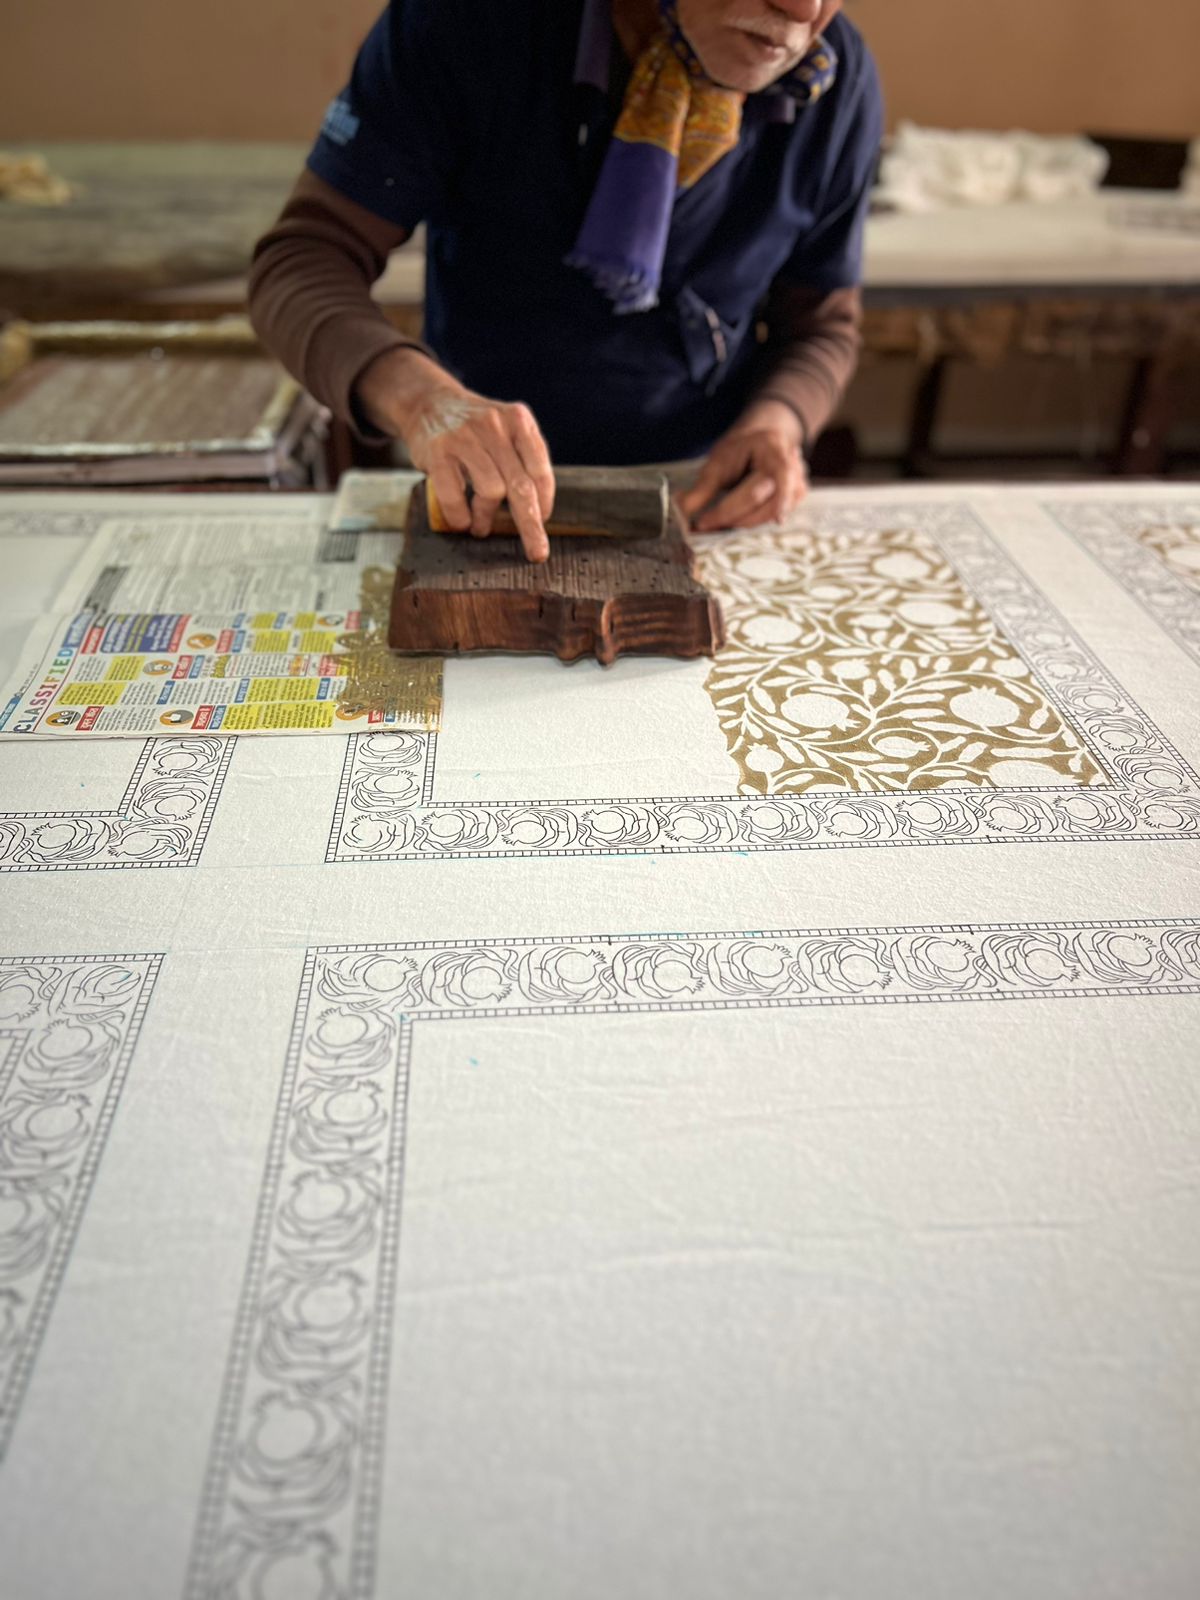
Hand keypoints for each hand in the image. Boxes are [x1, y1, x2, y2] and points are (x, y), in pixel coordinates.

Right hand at [357, 348, 554, 562]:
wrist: (428, 402)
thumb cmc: (474, 429)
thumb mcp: (505, 430)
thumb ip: (522, 460)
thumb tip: (537, 511)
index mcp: (518, 421)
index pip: (540, 469)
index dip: (544, 501)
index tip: (541, 520)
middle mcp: (495, 425)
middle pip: (521, 486)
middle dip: (530, 525)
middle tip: (536, 552)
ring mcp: (465, 437)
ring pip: (491, 490)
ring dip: (487, 517)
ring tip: (481, 526)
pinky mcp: (438, 450)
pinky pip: (454, 495)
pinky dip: (460, 516)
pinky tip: (462, 521)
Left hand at [676, 399, 807, 532]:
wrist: (759, 442)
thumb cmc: (738, 452)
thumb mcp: (717, 463)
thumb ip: (701, 489)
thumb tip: (680, 511)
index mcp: (771, 448)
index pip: (751, 490)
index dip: (726, 511)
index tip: (701, 523)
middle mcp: (792, 465)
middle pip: (766, 505)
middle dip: (735, 520)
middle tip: (710, 527)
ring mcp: (799, 481)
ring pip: (773, 515)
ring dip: (745, 524)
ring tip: (722, 524)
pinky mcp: (798, 496)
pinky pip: (777, 516)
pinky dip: (755, 522)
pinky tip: (738, 522)